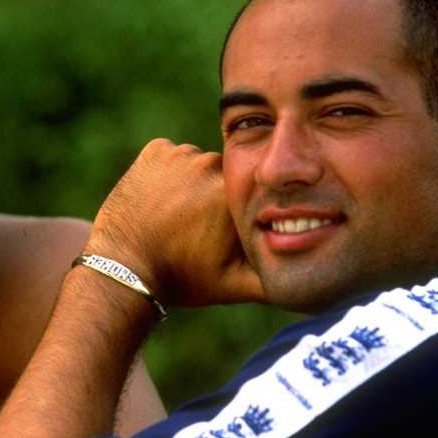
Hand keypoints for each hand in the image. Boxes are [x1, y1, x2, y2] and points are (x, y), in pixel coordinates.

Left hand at [87, 138, 262, 307]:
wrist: (124, 269)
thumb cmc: (183, 279)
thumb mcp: (235, 286)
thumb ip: (275, 278)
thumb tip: (313, 280)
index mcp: (234, 195)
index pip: (254, 192)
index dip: (241, 213)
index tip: (222, 233)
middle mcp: (212, 167)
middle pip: (226, 176)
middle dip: (217, 197)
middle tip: (197, 228)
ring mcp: (181, 156)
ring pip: (200, 164)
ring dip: (193, 183)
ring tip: (176, 216)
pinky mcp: (156, 151)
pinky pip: (171, 156)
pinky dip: (168, 173)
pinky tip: (160, 200)